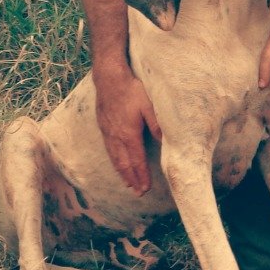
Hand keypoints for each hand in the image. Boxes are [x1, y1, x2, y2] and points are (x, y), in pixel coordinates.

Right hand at [93, 69, 161, 194]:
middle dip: (132, 179)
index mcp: (129, 134)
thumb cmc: (132, 90)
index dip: (142, 176)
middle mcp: (116, 137)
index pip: (137, 161)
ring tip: (129, 184)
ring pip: (115, 158)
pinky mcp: (103, 126)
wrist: (109, 77)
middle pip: (124, 164)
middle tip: (139, 193)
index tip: (146, 188)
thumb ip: (157, 125)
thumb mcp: (150, 106)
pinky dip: (114, 161)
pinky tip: (117, 163)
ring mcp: (108, 132)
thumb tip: (166, 142)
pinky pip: (109, 149)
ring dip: (122, 173)